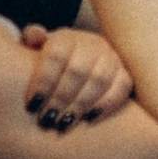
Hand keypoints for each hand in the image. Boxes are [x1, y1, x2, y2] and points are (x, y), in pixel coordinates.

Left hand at [18, 22, 133, 128]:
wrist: (85, 65)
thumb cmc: (54, 65)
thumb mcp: (39, 53)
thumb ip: (33, 44)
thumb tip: (32, 35)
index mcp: (67, 38)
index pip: (56, 55)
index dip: (43, 81)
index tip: (31, 105)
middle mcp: (91, 44)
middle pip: (77, 70)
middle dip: (60, 98)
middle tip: (47, 120)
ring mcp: (111, 58)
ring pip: (99, 80)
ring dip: (81, 104)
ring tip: (65, 123)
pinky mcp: (125, 73)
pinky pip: (122, 87)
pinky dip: (106, 105)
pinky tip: (89, 119)